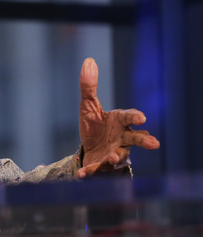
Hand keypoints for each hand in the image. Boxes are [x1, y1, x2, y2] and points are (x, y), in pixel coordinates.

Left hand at [77, 58, 159, 177]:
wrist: (89, 149)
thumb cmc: (95, 125)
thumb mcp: (88, 106)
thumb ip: (89, 87)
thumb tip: (88, 61)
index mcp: (119, 122)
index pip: (129, 117)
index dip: (135, 116)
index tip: (142, 117)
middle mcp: (122, 138)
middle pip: (135, 139)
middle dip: (144, 140)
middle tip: (154, 143)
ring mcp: (114, 153)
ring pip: (120, 157)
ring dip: (116, 158)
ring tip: (111, 158)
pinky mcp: (103, 167)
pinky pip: (98, 170)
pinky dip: (91, 172)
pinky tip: (82, 175)